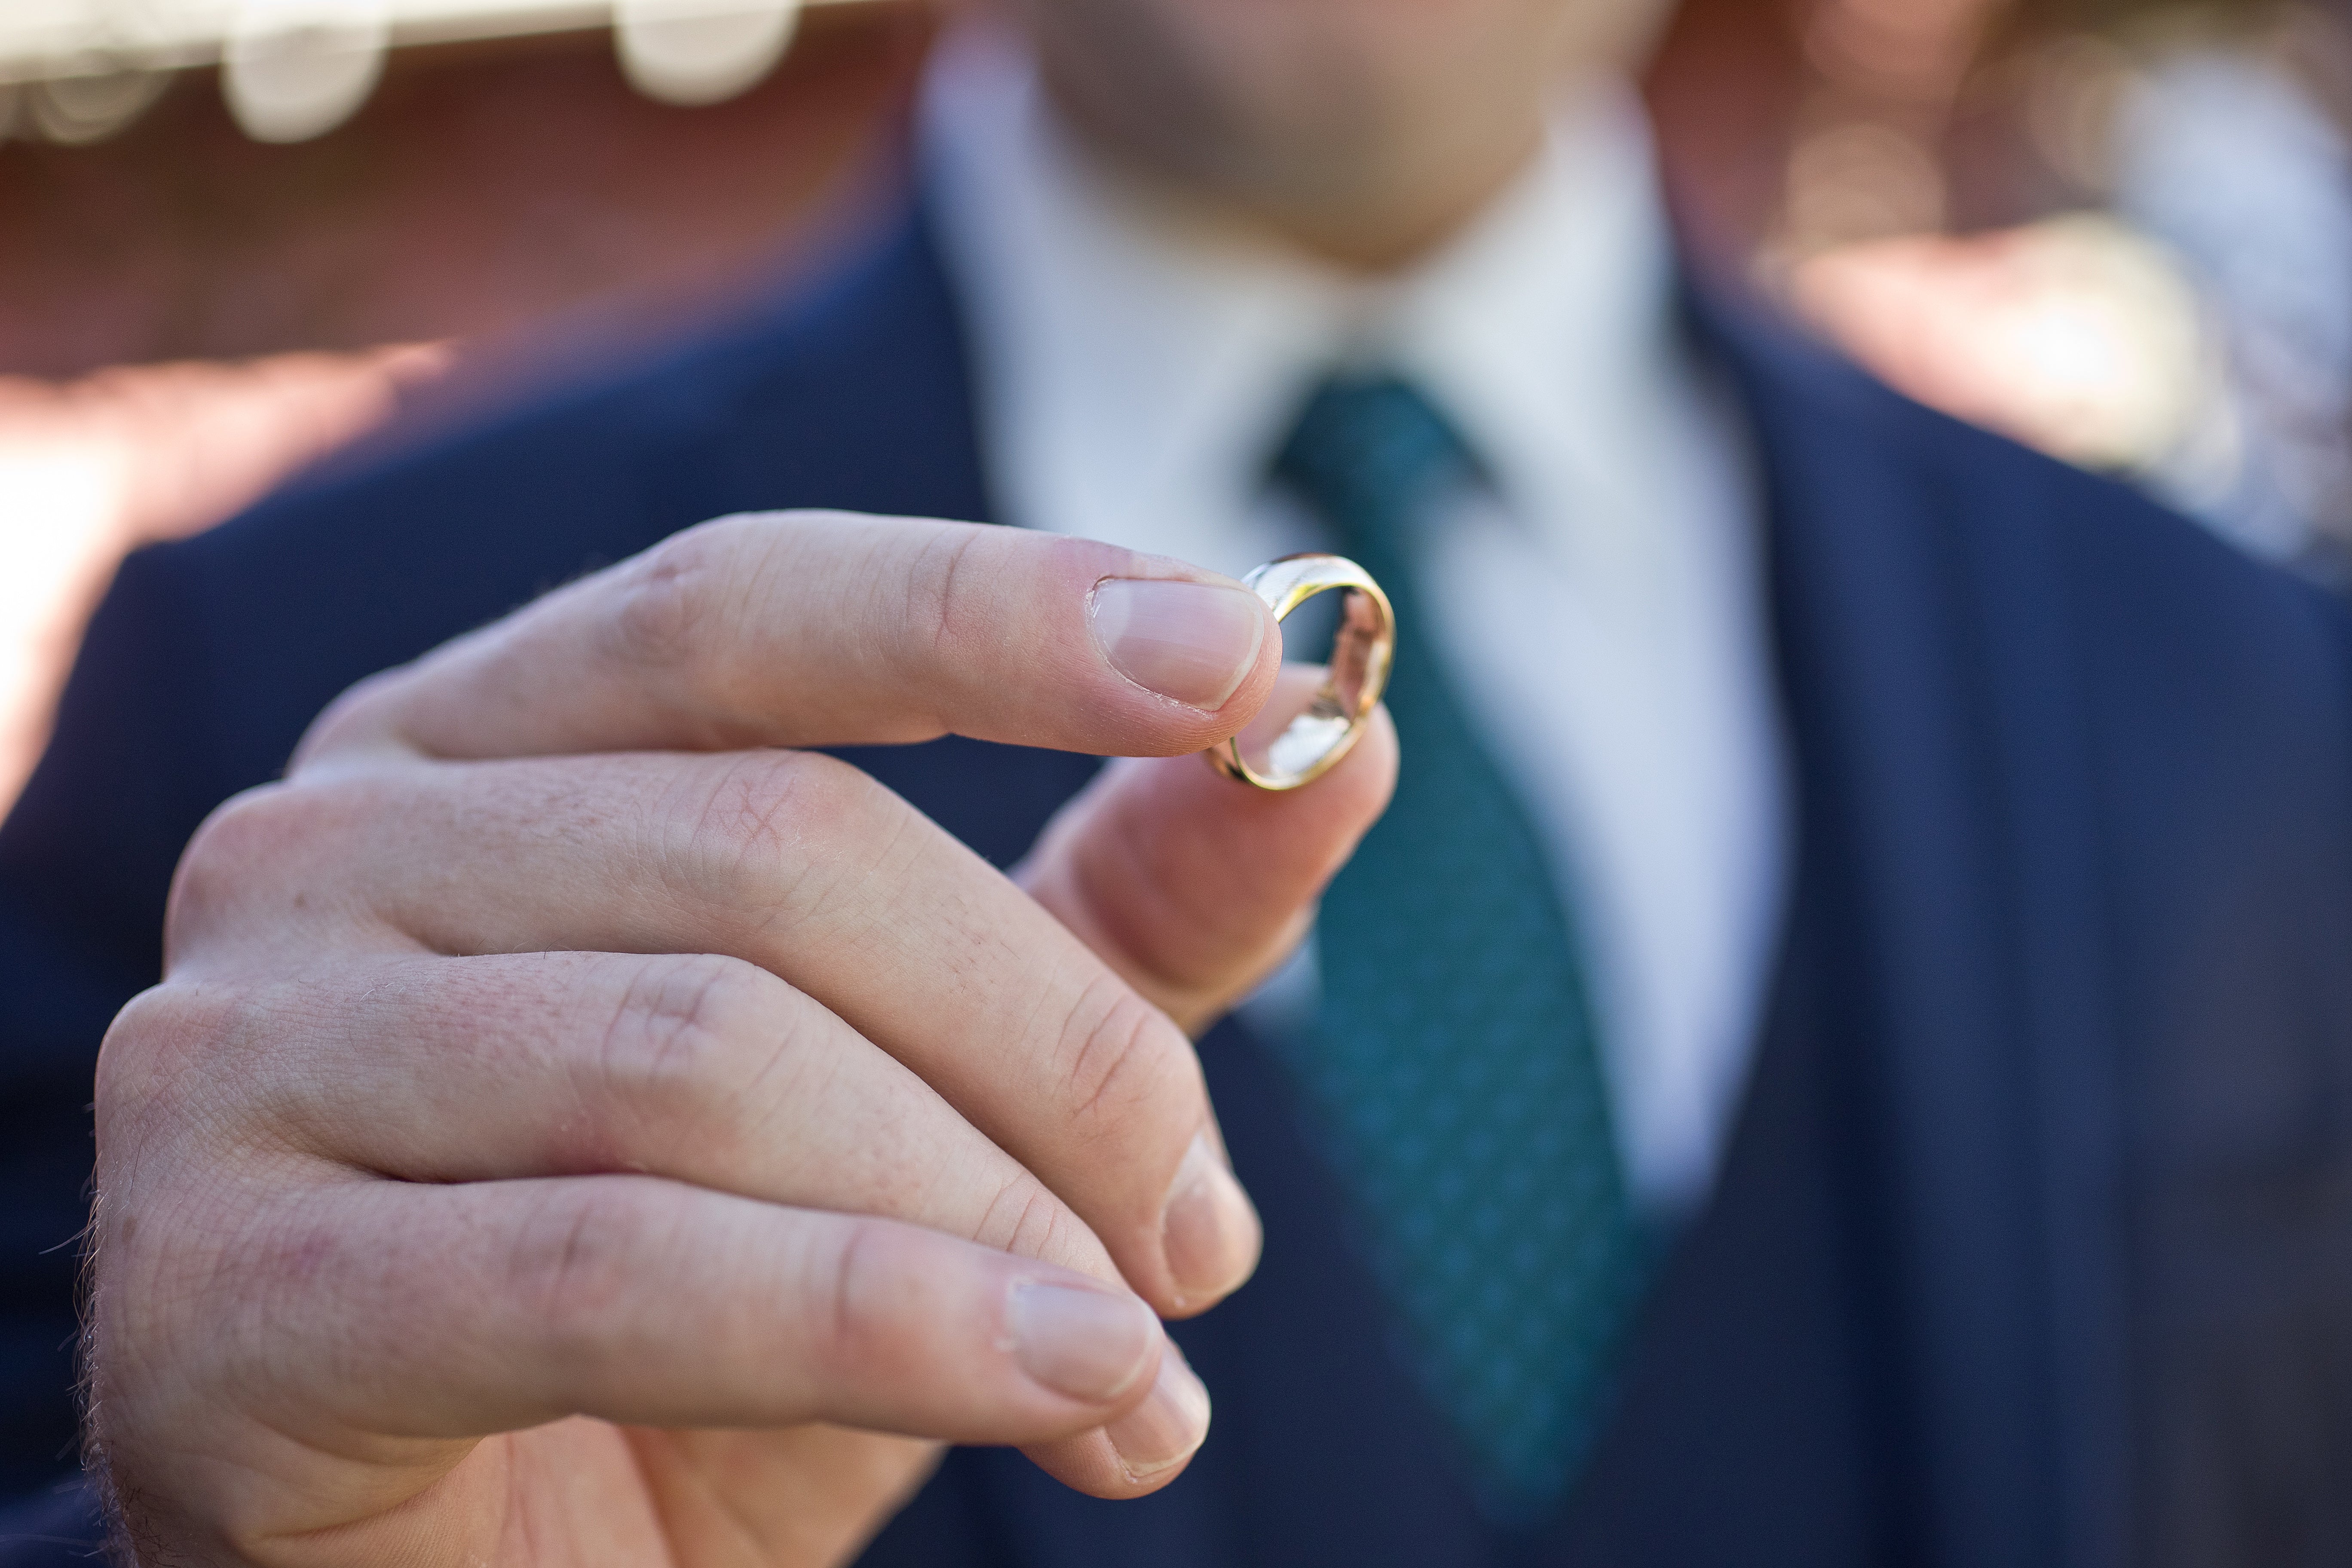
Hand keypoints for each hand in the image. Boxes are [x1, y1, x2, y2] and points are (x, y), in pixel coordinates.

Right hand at [84, 512, 1395, 1566]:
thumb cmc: (722, 1308)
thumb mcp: (951, 1084)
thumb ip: (1122, 908)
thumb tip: (1351, 730)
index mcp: (476, 747)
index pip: (744, 605)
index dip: (995, 612)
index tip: (1236, 665)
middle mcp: (323, 851)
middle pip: (775, 848)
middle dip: (1058, 1050)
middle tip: (1204, 1239)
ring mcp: (236, 1058)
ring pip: (709, 1053)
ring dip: (994, 1216)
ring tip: (1139, 1371)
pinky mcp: (221, 1296)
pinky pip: (614, 1264)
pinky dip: (886, 1326)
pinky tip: (1065, 1396)